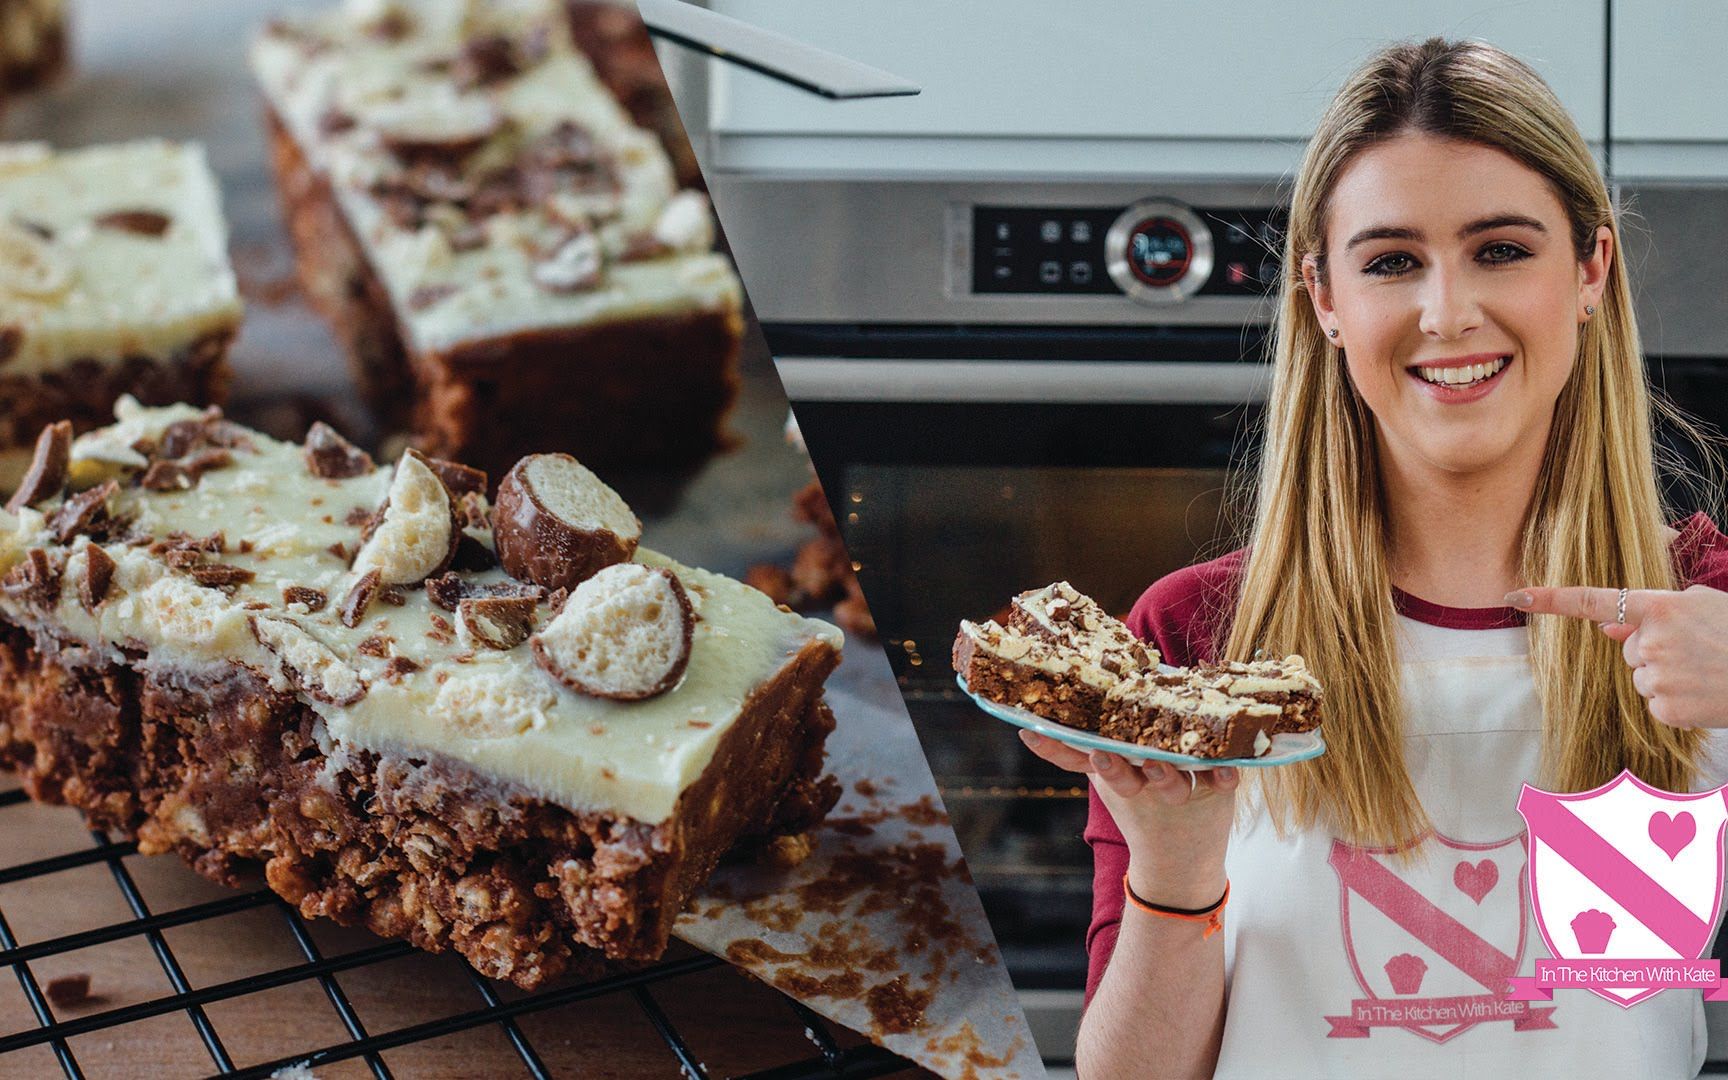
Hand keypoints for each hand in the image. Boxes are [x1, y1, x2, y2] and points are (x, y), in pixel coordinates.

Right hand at [1020, 730, 1235, 907]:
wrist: (1179, 861)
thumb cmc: (1138, 806)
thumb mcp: (1104, 781)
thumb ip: (1068, 754)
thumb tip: (1023, 729)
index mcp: (1122, 780)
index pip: (1100, 768)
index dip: (1089, 761)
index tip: (1074, 749)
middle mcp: (1149, 785)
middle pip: (1130, 779)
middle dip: (1117, 771)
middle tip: (1105, 757)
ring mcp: (1183, 790)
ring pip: (1173, 783)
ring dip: (1164, 776)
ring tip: (1158, 765)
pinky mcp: (1218, 791)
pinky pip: (1223, 782)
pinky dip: (1225, 776)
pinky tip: (1227, 768)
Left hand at [1507, 585, 1727, 727]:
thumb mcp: (1701, 607)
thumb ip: (1650, 615)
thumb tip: (1605, 627)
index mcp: (1659, 607)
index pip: (1593, 601)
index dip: (1551, 599)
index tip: (1515, 596)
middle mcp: (1649, 641)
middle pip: (1628, 651)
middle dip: (1655, 651)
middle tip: (1699, 652)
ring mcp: (1655, 677)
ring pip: (1640, 678)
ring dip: (1666, 677)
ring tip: (1706, 672)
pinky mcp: (1665, 709)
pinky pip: (1654, 705)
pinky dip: (1676, 702)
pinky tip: (1704, 694)